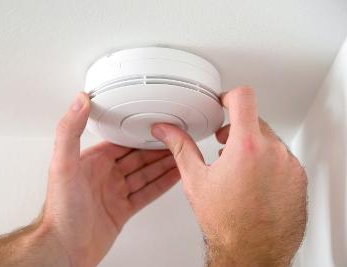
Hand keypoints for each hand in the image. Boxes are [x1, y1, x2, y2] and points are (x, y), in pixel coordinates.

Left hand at [42, 93, 179, 266]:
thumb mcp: (63, 164)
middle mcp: (104, 176)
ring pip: (145, 174)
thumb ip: (70, 131)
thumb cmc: (61, 211)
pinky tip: (173, 176)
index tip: (154, 124)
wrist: (65, 248)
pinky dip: (162, 184)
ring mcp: (114, 193)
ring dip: (163, 164)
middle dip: (156, 148)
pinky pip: (147, 193)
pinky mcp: (122, 210)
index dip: (139, 133)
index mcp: (92, 162)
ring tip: (181, 154)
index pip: (121, 141)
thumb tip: (79, 101)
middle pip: (137, 157)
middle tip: (176, 138)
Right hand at [152, 87, 306, 266]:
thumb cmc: (226, 222)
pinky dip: (269, 162)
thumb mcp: (196, 179)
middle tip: (224, 147)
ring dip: (254, 147)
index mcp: (246, 147)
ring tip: (239, 169)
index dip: (230, 96)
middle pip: (255, 120)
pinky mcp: (298, 178)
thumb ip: (181, 147)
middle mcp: (273, 153)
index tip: (224, 103)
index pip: (244, 98)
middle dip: (237, 129)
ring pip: (270, 140)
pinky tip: (254, 182)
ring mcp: (290, 166)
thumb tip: (166, 131)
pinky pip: (283, 158)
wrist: (252, 252)